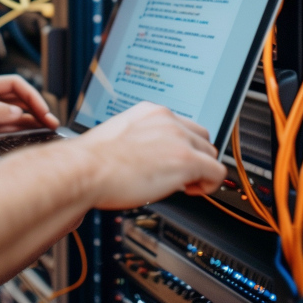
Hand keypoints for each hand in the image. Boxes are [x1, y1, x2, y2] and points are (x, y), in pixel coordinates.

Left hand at [0, 74, 58, 147]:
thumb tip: (17, 113)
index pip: (14, 84)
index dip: (32, 96)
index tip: (43, 111)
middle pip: (18, 97)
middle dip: (37, 107)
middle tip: (52, 122)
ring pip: (16, 112)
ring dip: (33, 119)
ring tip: (49, 129)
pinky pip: (8, 126)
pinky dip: (24, 129)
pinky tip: (33, 134)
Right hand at [76, 102, 226, 209]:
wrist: (86, 169)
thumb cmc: (94, 160)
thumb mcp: (120, 137)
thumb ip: (142, 139)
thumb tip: (150, 155)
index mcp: (150, 111)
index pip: (181, 125)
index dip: (181, 146)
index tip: (172, 160)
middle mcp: (167, 119)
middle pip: (201, 137)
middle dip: (194, 156)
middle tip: (179, 175)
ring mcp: (178, 138)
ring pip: (211, 153)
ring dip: (201, 170)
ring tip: (183, 184)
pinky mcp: (186, 159)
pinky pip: (217, 172)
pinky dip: (210, 185)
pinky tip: (192, 191)